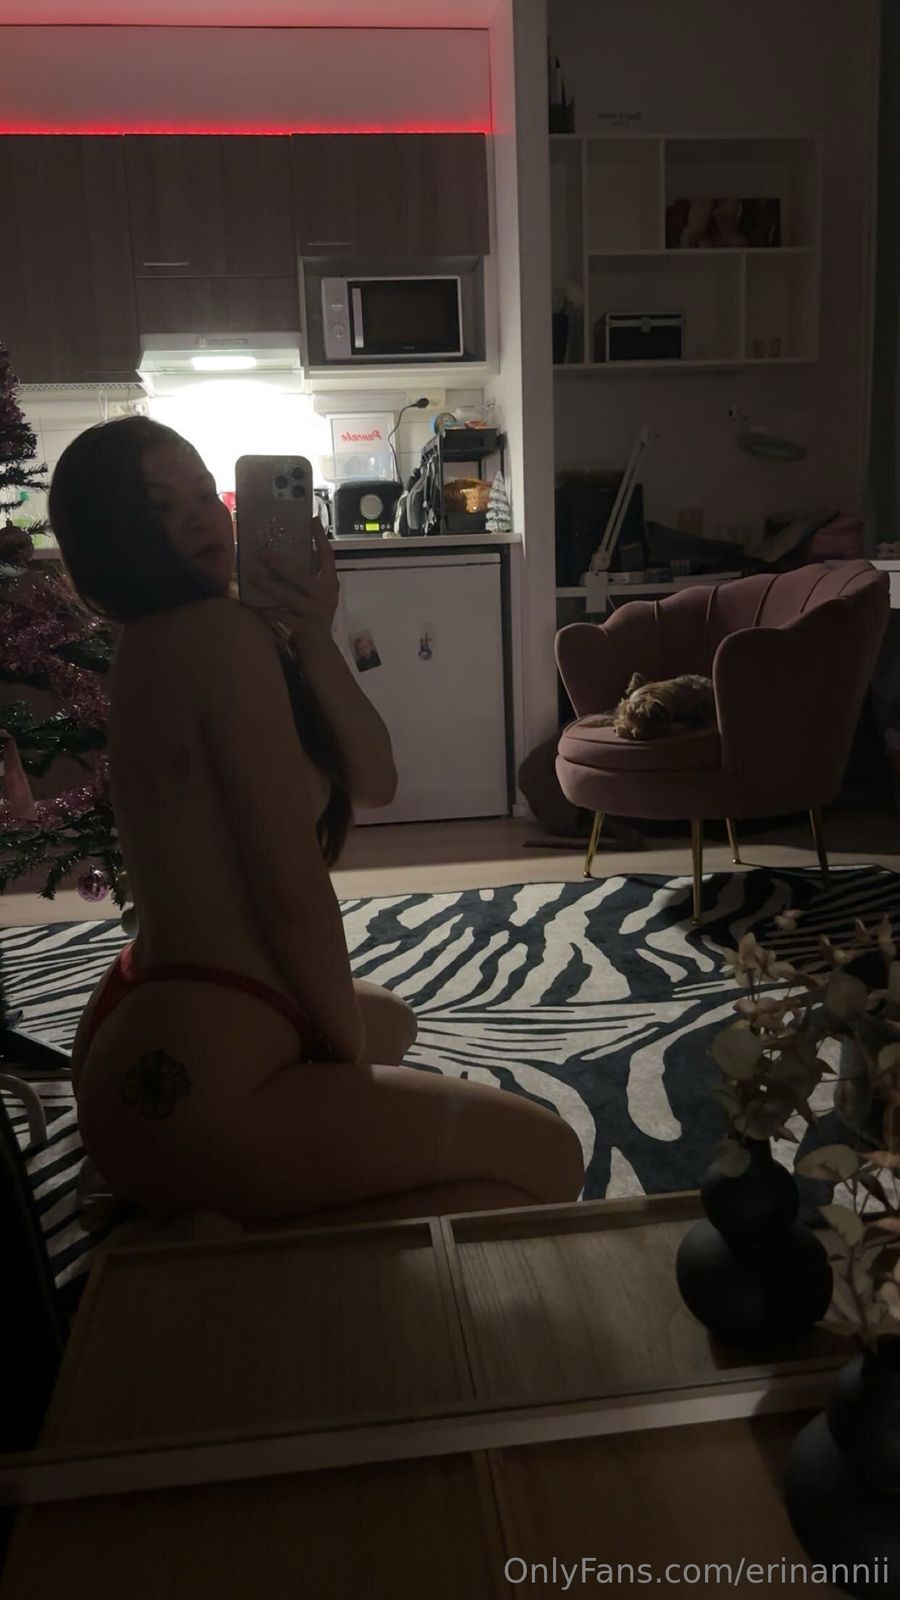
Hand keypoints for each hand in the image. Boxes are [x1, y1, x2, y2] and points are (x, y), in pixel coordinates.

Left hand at [258, 523, 339, 642]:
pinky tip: (254, 604)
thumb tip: (289, 550)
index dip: (320, 538)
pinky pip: (281, 615)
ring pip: (287, 595)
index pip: (328, 556)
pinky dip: (267, 609)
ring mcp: (315, 612)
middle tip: (261, 552)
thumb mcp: (318, 593)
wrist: (319, 647)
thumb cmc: (314, 614)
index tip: (312, 520)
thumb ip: (310, 575)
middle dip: (278, 562)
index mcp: (331, 583)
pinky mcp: (304, 626)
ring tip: (251, 576)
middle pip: (300, 574)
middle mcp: (326, 595)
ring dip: (267, 585)